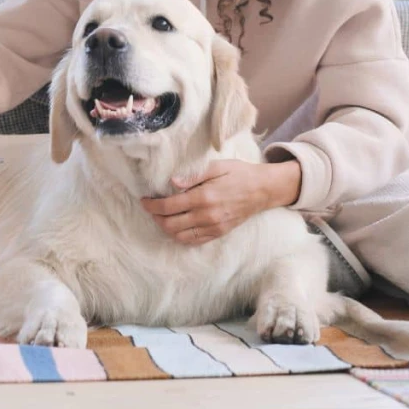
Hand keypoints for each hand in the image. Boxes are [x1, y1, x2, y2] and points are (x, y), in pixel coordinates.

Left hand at [141, 159, 301, 244]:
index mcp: (203, 197)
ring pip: (179, 235)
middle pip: (170, 224)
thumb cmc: (239, 174)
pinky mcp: (219, 233)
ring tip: (162, 217)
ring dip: (166, 228)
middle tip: (151, 208)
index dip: (152, 205)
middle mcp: (207, 215)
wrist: (263, 190)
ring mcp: (213, 227)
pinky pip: (194, 241)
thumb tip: (172, 182)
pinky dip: (180, 236)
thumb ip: (193, 176)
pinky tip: (177, 226)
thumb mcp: (217, 167)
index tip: (144, 201)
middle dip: (155, 217)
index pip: (168, 206)